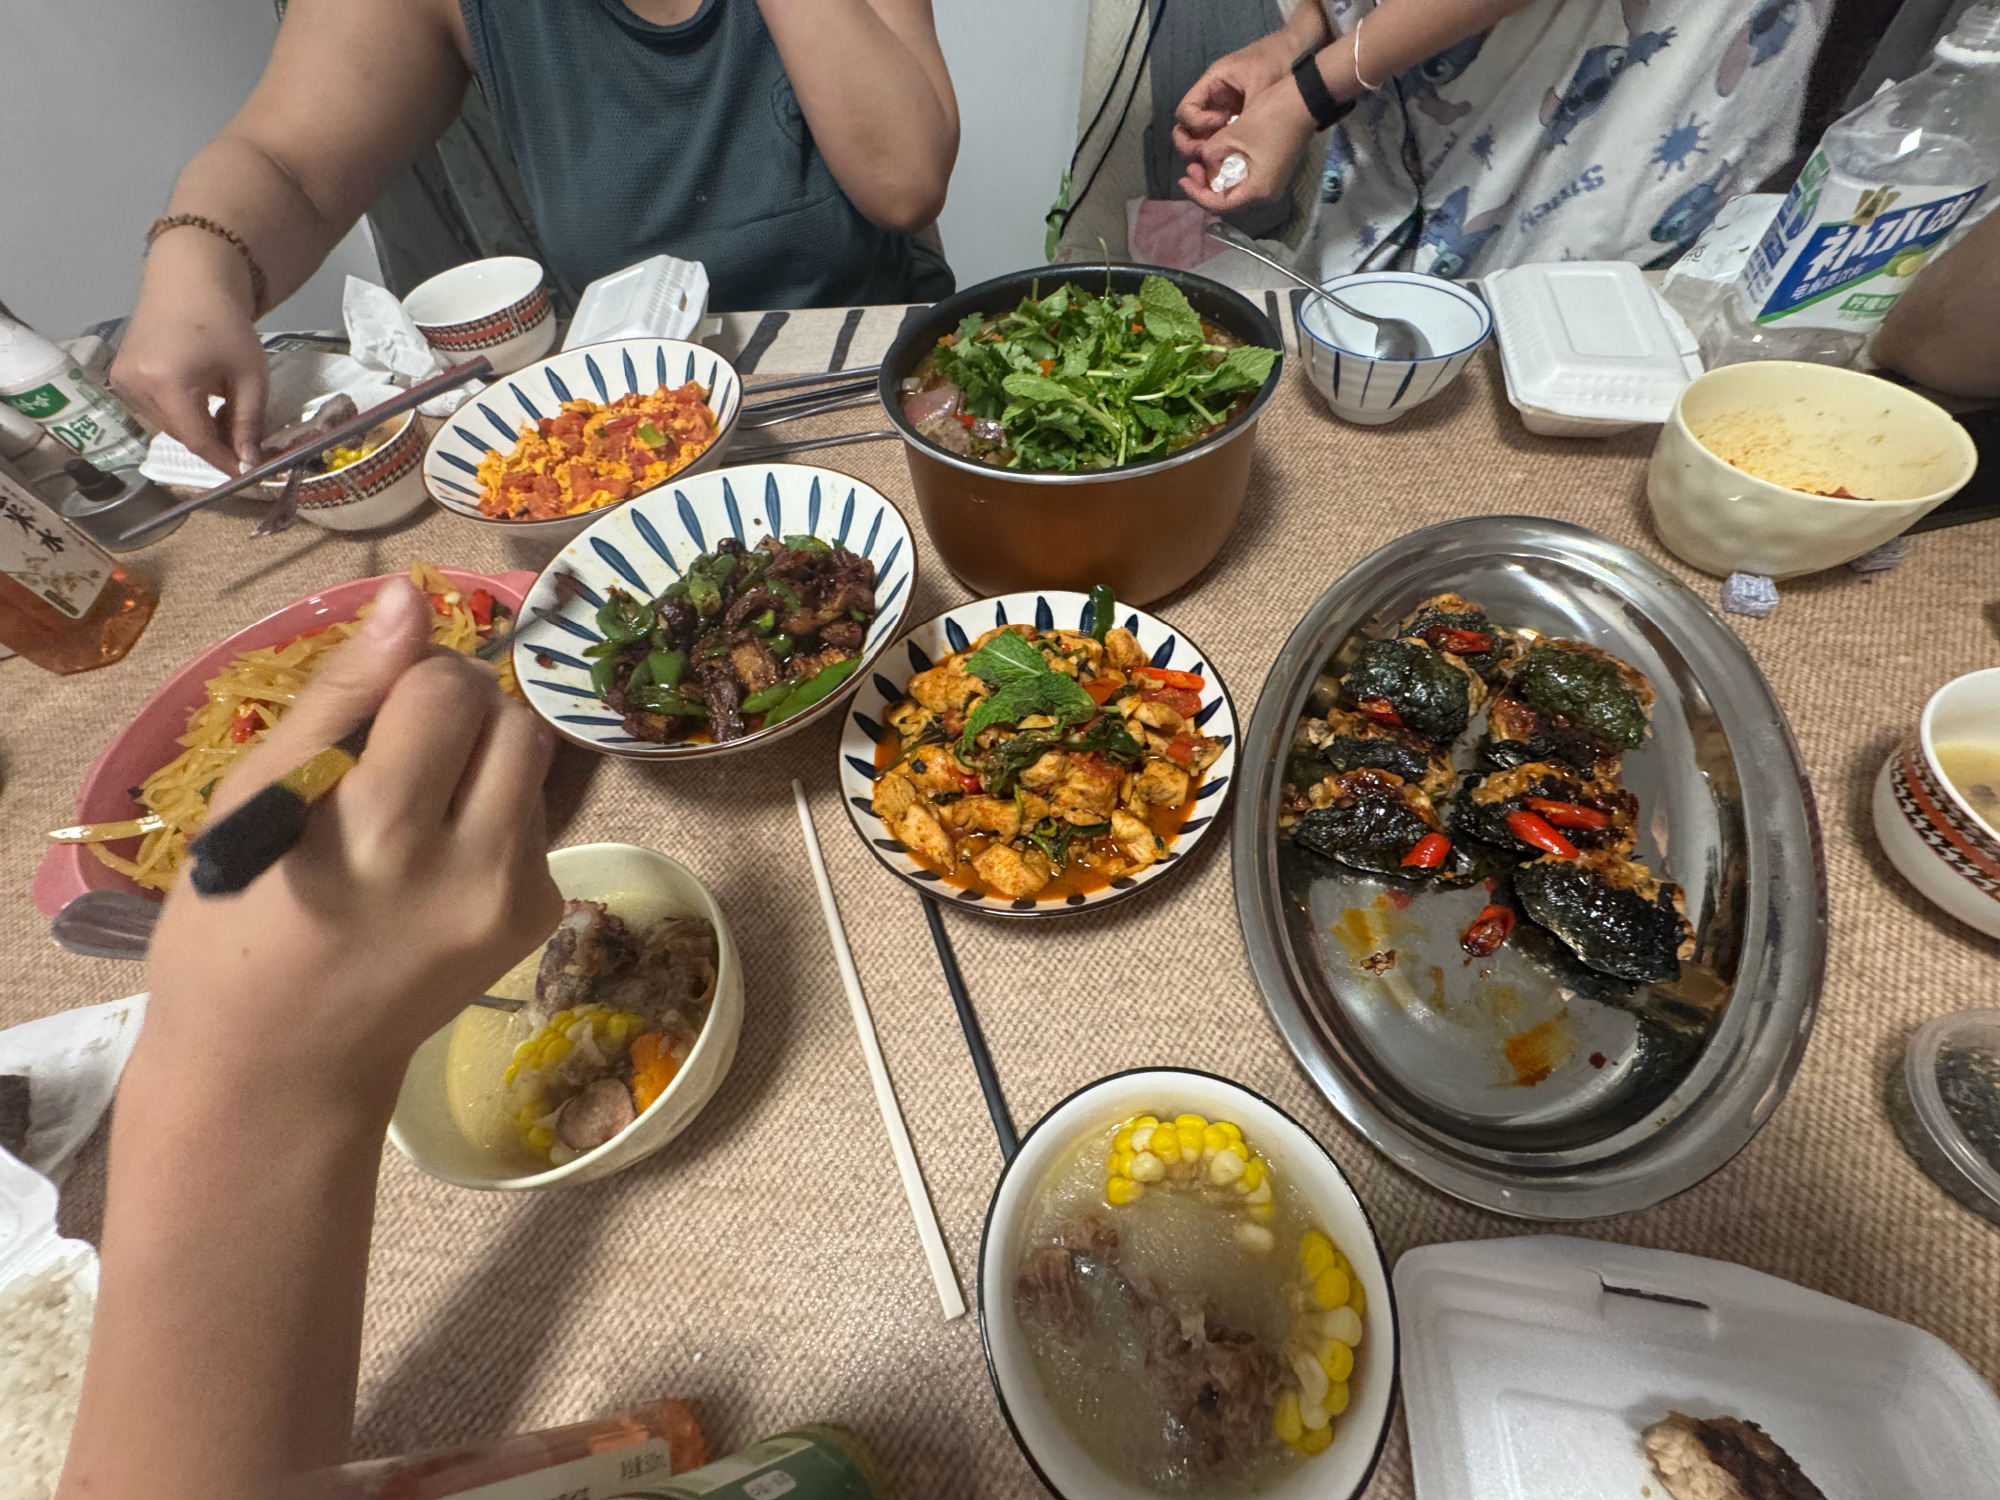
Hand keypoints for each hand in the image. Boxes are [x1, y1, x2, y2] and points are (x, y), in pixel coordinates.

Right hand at [110, 229, 270, 474]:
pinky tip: (201, 398)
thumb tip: (248, 463)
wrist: (188, 282)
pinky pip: (153, 410)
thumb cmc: (225, 324)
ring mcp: (122, 381)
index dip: (222, 460)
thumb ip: (248, 423)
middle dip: (213, 444)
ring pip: (166, 426)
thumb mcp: (249, 376)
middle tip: (243, 442)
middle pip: (180, 434)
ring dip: (196, 428)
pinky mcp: (119, 376)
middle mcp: (135, 385)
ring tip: (224, 411)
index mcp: (167, 383)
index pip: (196, 439)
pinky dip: (179, 413)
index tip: (246, 474)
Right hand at [136, 579, 562, 1124]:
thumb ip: (344, 694)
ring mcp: (514, 900)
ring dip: (483, 760)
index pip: (448, 686)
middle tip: (397, 753)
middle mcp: (467, 866)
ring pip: (534, 763)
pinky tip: (437, 860)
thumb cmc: (237, 924)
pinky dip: (494, 816)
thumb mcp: (255, 800)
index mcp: (379, 829)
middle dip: (460, 711)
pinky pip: (537, 821)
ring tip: (415, 809)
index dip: (410, 680)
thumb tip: (411, 596)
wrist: (279, 1067)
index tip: (371, 717)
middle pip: (511, 718)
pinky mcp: (539, 919)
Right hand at [1172, 33, 1294, 159]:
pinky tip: (1237, 149)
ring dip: (1208, 147)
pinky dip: (1222, 146)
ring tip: (1226, 151)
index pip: (1186, 110)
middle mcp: (1212, 97)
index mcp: (1211, 83)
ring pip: (1201, 134)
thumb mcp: (1260, 87)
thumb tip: (1231, 143)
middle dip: (1193, 143)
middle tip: (1212, 152)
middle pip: (1187, 127)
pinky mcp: (1235, 117)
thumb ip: (1244, 115)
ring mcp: (1223, 108)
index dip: (1197, 123)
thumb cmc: (1277, 61)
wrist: (1298, 52)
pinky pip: (1220, 136)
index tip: (1222, 123)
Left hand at [1178, 74, 1320, 213]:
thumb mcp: (1232, 135)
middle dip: (1206, 187)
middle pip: (1228, 200)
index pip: (1220, 204)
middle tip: (1190, 169)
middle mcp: (1266, 193)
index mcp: (1258, 190)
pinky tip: (1219, 159)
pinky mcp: (1274, 171)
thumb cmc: (1270, 117)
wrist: (1305, 100)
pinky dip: (1230, 172)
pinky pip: (1246, 179)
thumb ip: (1211, 153)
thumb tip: (1205, 162)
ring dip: (1217, 178)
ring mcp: (1272, 183)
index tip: (1183, 180)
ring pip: (1236, 189)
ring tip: (1201, 163)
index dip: (1197, 194)